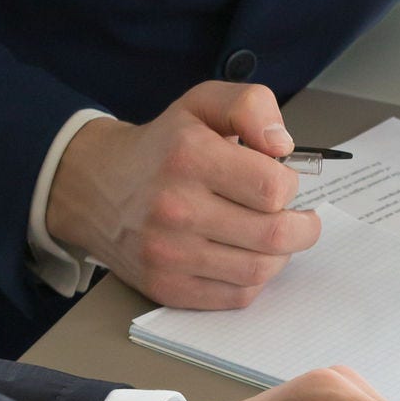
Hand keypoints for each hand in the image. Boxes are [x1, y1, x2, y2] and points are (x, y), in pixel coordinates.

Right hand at [45, 82, 319, 309]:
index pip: (273, 188)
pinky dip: (254, 280)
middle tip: (299, 218)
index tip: (281, 180)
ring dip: (281, 255)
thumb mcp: (204, 103)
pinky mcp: (165, 287)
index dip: (290, 184)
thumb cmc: (163, 145)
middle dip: (301, 227)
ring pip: (259, 270)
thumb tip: (281, 145)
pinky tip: (246, 256)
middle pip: (274, 235)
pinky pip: (236, 297)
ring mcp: (168, 254)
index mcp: (189, 156)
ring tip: (273, 235)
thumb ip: (251, 106)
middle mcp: (175, 208)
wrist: (98, 185)